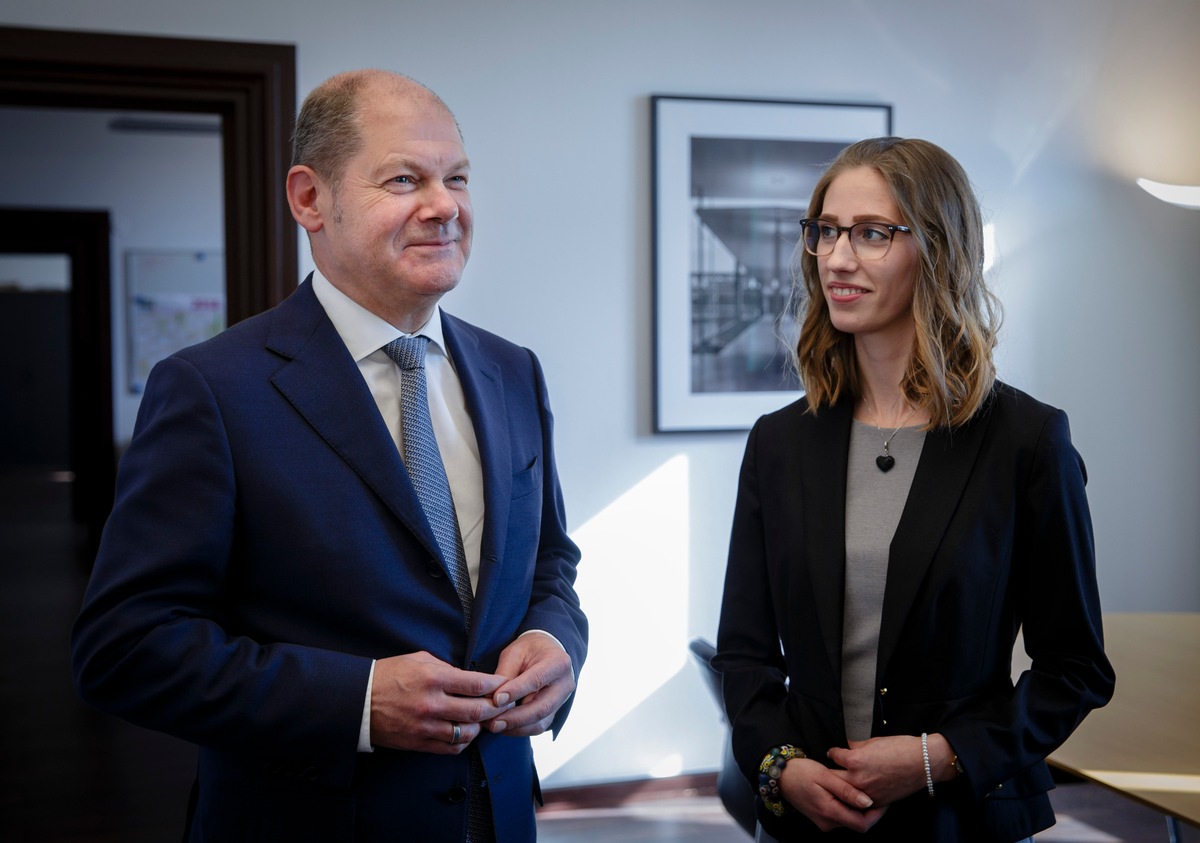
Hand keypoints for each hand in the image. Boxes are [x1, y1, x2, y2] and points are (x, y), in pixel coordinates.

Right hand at [370, 651, 510, 753]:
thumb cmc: (389, 675)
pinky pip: (450, 748)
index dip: (495, 684)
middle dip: (496, 708)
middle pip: (477, 711)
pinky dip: (462, 742)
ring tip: (483, 720)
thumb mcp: (418, 660)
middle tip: (503, 704)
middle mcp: (431, 703)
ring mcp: (425, 726)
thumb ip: (446, 668)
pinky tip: (464, 733)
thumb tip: (469, 677)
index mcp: (433, 678)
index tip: (503, 684)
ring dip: (480, 727)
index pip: (476, 684)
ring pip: (466, 733)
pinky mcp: (418, 743)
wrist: (359, 699)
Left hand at [485, 632, 574, 736]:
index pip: (537, 680)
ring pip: (541, 722)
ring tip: (494, 726)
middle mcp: (565, 684)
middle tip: (493, 722)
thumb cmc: (530, 650)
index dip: (516, 692)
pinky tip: (503, 727)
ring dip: (516, 727)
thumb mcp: (516, 652)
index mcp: (558, 663)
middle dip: (516, 718)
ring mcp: (561, 701)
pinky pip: (538, 727)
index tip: (496, 700)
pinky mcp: (554, 713)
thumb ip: (506, 673)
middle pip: (542, 707)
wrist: (546, 652)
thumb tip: (493, 698)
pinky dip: (519, 730)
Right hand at [777, 757, 887, 832]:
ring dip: (858, 807)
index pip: (862, 824)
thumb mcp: (825, 776)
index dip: (877, 814)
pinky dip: (849, 806)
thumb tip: (868, 802)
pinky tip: (848, 792)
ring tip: (861, 788)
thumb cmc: (801, 772)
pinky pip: (841, 816)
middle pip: (858, 823)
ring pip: (850, 819)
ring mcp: (824, 822)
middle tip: (874, 790)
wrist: (779, 776)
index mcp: (830, 812)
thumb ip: (846, 790)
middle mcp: (827, 822)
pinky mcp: (822, 818)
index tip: (883, 800)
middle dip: (869, 810)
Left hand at [826, 734, 950, 805]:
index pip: (833, 756)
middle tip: (829, 771)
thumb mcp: (872, 740)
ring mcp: (867, 792)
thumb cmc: (900, 748)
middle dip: (831, 773)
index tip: (833, 754)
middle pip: (833, 778)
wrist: (922, 763)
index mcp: (854, 760)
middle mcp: (858, 778)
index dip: (833, 753)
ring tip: (838, 784)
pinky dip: (857, 798)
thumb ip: (856, 746)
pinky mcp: (877, 801)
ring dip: (841, 788)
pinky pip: (860, 802)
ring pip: (845, 793)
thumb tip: (847, 747)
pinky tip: (855, 794)